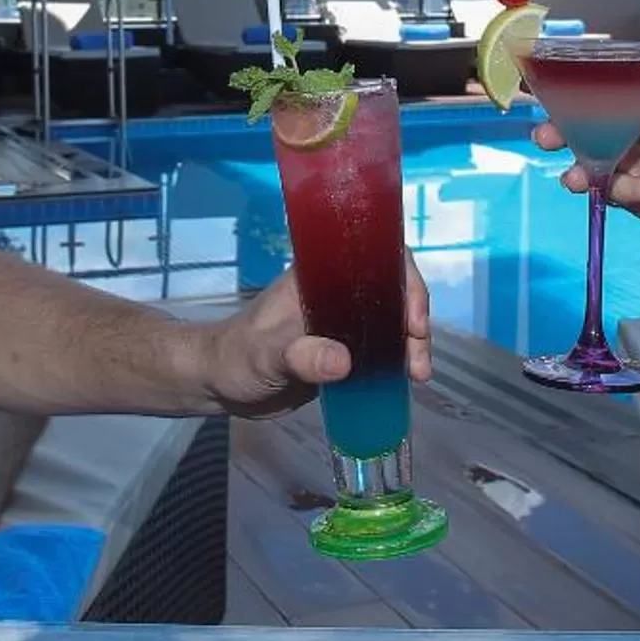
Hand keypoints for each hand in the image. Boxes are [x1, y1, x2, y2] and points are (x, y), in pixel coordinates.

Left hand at [202, 252, 432, 418]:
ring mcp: (343, 321)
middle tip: (417, 358)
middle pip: (393, 288)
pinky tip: (408, 381)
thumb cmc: (235, 357)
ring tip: (418, 374)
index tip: (413, 318)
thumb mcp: (263, 356)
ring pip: (393, 319)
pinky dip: (399, 361)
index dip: (404, 278)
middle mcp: (337, 291)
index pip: (374, 255)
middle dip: (415, 318)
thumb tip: (342, 361)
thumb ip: (298, 357)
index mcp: (319, 274)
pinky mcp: (345, 350)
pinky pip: (382, 348)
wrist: (220, 385)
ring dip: (412, 343)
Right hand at [538, 100, 639, 237]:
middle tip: (546, 138)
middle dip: (561, 132)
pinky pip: (615, 194)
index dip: (579, 94)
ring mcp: (630, 166)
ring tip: (577, 180)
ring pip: (591, 165)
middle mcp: (632, 135)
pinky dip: (629, 194)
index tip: (553, 93)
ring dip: (579, 171)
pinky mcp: (634, 197)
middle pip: (587, 130)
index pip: (609, 95)